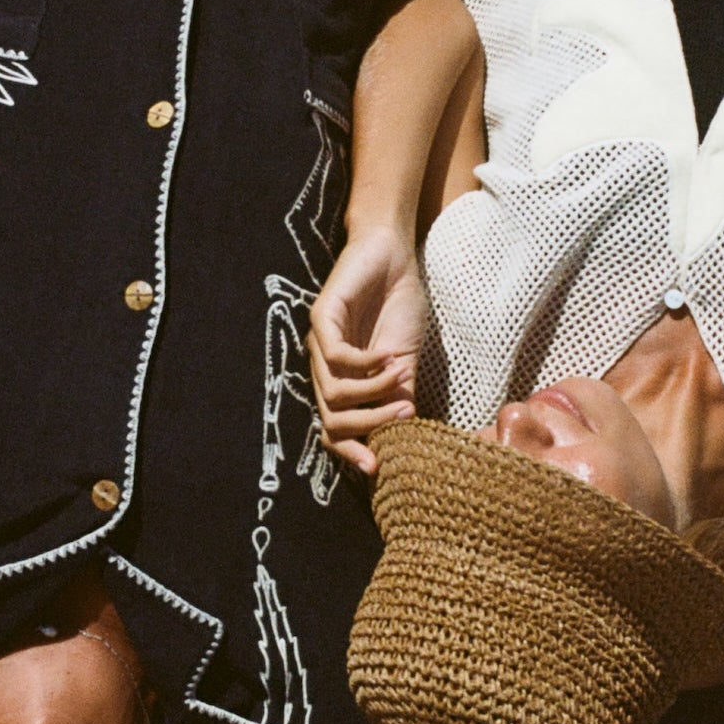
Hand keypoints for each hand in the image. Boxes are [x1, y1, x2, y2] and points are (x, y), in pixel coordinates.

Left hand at [309, 226, 425, 474]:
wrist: (393, 256)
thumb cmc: (398, 306)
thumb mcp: (404, 360)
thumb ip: (397, 396)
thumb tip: (403, 439)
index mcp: (340, 380)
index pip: (332, 429)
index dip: (350, 451)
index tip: (378, 467)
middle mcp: (323, 366)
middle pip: (330, 419)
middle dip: (366, 426)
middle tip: (401, 415)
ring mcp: (318, 342)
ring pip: (333, 393)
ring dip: (372, 392)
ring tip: (401, 375)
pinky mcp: (321, 317)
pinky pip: (337, 357)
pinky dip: (366, 365)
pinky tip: (388, 356)